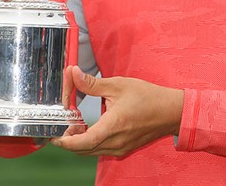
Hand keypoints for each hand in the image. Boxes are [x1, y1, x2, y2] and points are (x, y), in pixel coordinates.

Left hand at [50, 66, 183, 156]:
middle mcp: (115, 142)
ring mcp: (120, 148)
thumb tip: (73, 74)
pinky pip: (100, 150)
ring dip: (79, 142)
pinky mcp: (123, 149)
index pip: (81, 143)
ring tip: (77, 124)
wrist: (171, 111)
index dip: (64, 141)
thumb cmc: (149, 97)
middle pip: (82, 150)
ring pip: (90, 152)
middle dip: (68, 140)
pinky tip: (91, 128)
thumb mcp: (118, 85)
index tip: (53, 133)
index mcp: (113, 126)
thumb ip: (92, 83)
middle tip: (65, 124)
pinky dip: (90, 143)